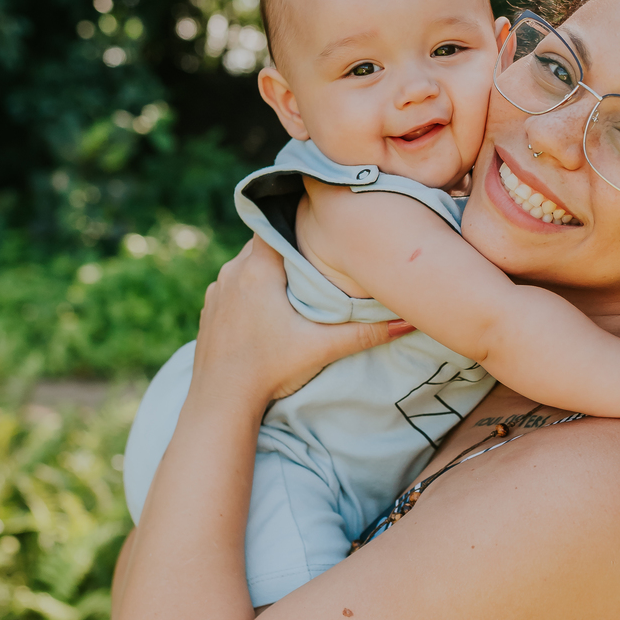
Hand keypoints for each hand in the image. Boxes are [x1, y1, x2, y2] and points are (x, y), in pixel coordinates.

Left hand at [193, 236, 414, 408]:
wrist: (220, 401)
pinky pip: (234, 284)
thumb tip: (409, 322)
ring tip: (295, 283)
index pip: (275, 222)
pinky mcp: (210, 308)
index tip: (320, 223)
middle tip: (318, 257)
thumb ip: (366, 333)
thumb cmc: (269, 370)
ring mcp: (218, 290)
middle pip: (265, 243)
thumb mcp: (321, 349)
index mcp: (258, 269)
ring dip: (270, 269)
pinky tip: (267, 309)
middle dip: (290, 246)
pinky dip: (250, 288)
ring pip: (248, 264)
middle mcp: (232, 271)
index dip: (297, 218)